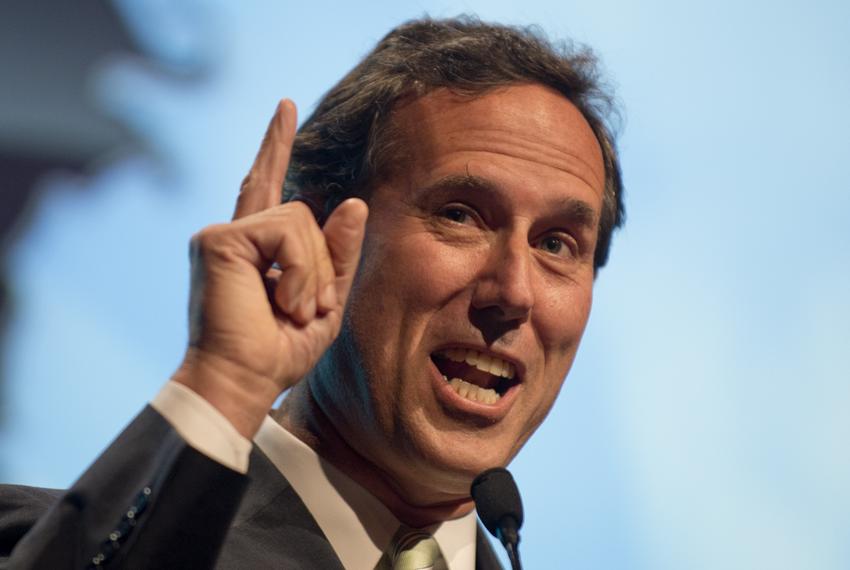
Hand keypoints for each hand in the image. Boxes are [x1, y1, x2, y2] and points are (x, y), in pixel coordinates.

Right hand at [172, 99, 367, 437]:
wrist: (244, 381)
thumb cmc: (280, 351)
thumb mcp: (326, 300)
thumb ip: (338, 253)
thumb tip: (352, 202)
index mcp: (254, 249)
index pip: (267, 185)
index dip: (276, 145)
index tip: (286, 106)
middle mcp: (234, 235)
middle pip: (299, 209)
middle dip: (318, 261)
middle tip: (303, 311)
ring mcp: (222, 235)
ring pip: (300, 219)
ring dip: (314, 272)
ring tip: (295, 311)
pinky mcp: (218, 240)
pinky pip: (286, 231)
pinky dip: (300, 270)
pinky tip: (285, 301)